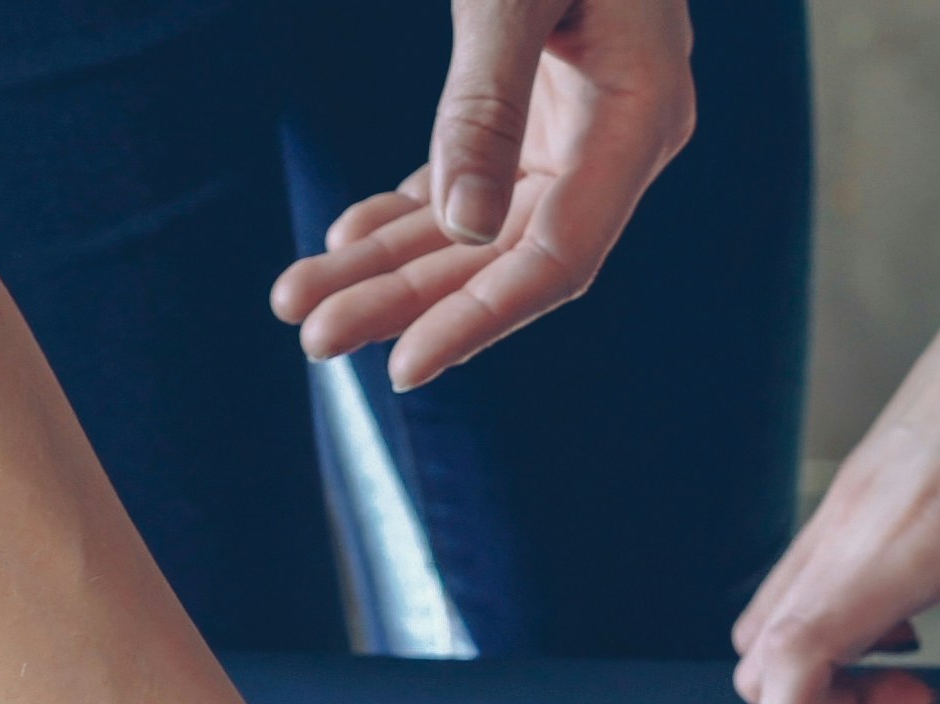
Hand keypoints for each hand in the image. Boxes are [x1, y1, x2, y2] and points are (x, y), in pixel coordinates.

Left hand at [268, 0, 692, 390]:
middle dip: (405, 298)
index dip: (479, 317)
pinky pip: (473, 180)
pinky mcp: (544, 104)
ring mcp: (581, 123)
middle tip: (310, 339)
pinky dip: (409, 212)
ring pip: (479, 225)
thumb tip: (455, 227)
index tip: (401, 367)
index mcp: (640, 114)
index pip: (559, 255)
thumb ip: (484, 100)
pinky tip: (344, 240)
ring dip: (390, 265)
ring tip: (299, 301)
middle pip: (505, 254)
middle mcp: (618, 137)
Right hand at [733, 263, 939, 703]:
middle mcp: (851, 528)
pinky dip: (833, 630)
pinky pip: (803, 582)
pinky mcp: (858, 484)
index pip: (783, 671)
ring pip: (771, 623)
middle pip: (761, 664)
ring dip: (820, 676)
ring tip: (918, 675)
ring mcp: (845, 503)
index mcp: (902, 548)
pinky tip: (914, 622)